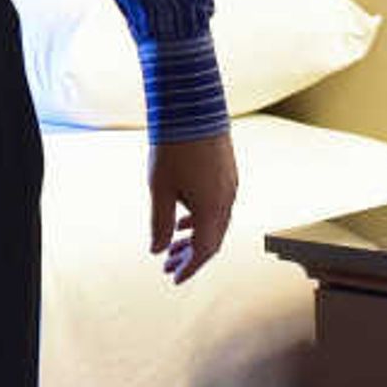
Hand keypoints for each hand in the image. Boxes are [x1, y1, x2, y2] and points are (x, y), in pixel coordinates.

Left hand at [149, 133, 239, 285]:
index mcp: (212, 209)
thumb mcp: (159, 189)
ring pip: (216, 223)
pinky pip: (219, 207)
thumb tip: (157, 250)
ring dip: (195, 238)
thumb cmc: (173, 148)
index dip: (188, 268)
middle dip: (190, 256)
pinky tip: (185, 217)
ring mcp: (230, 186)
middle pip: (212, 240)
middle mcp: (227, 201)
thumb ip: (160, 223)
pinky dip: (202, 220)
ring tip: (173, 245)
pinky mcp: (228, 173)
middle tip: (168, 265)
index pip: (204, 251)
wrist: (193, 108)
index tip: (173, 278)